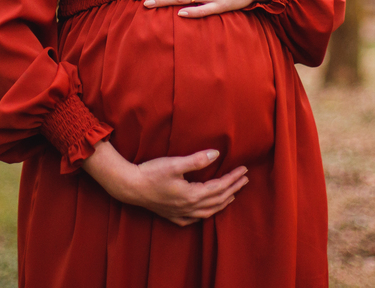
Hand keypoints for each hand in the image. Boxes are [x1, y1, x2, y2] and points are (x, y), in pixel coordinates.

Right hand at [81, 141, 248, 225]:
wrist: (129, 187)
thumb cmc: (151, 173)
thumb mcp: (174, 164)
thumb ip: (197, 160)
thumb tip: (216, 154)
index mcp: (192, 195)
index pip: (219, 187)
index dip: (233, 178)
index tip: (244, 170)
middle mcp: (189, 207)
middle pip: (217, 200)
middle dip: (233, 189)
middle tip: (244, 180)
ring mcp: (180, 213)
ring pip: (208, 212)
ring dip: (222, 203)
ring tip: (232, 196)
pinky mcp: (171, 215)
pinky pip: (192, 220)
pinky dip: (204, 215)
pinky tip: (205, 212)